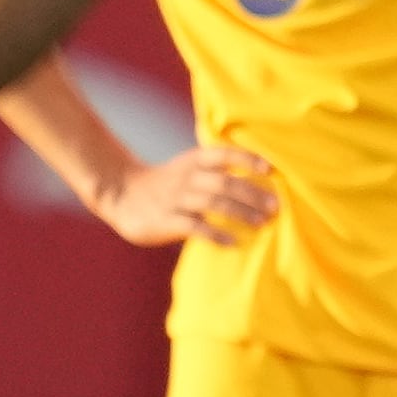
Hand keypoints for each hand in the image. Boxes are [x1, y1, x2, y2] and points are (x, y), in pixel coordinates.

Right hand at [88, 144, 277, 247]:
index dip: (248, 159)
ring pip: (213, 203)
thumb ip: (215, 173)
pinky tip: (233, 242)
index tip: (271, 169)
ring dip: (241, 213)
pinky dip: (216, 234)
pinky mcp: (166, 221)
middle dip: (253, 193)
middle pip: (225, 182)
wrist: (120, 194)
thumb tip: (259, 183)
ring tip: (262, 223)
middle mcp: (186, 178)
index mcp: (193, 162)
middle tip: (276, 206)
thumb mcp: (187, 169)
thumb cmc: (166, 184)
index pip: (224, 154)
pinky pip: (194, 227)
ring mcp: (175, 199)